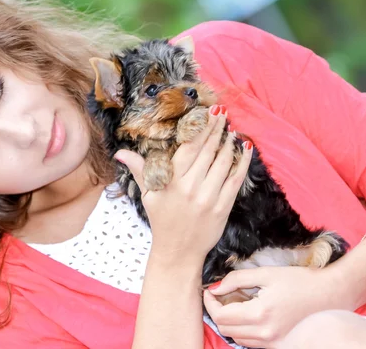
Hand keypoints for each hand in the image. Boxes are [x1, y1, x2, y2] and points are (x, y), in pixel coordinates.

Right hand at [115, 105, 252, 266]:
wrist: (178, 252)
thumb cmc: (162, 220)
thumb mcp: (148, 194)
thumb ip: (139, 169)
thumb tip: (120, 152)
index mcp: (172, 181)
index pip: (189, 148)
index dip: (200, 129)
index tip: (207, 113)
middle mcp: (192, 187)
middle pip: (207, 151)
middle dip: (216, 130)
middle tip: (222, 114)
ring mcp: (209, 197)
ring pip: (223, 163)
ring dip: (229, 143)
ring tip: (231, 129)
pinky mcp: (223, 207)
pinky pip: (235, 180)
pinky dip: (242, 163)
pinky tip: (245, 149)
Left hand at [203, 266, 351, 347]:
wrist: (331, 294)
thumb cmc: (300, 281)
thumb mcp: (266, 274)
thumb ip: (237, 280)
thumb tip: (215, 287)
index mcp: (260, 314)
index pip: (221, 315)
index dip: (210, 302)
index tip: (209, 290)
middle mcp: (265, 333)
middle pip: (225, 329)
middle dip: (217, 312)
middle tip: (219, 295)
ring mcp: (273, 343)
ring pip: (236, 338)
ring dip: (229, 322)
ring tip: (233, 304)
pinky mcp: (279, 345)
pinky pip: (251, 342)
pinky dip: (243, 330)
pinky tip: (247, 314)